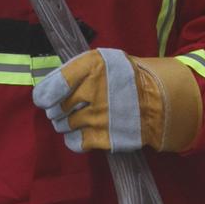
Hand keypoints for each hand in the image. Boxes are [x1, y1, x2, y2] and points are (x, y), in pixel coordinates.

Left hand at [31, 47, 201, 154]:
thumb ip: (76, 70)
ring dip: (66, 123)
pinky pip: (74, 142)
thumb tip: (48, 88)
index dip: (44, 95)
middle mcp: (95, 90)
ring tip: (80, 117)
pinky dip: (74, 138)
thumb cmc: (126, 78)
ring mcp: (99, 116)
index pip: (54, 85)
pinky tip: (84, 131)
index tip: (45, 99)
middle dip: (58, 109)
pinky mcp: (105, 137)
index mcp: (93, 66)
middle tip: (68, 108)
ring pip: (63, 125)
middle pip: (56, 108)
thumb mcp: (104, 61)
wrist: (159, 102)